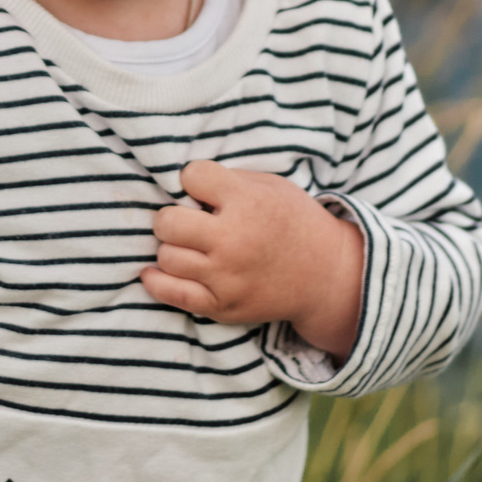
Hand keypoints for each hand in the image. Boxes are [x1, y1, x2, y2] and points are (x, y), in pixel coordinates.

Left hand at [141, 160, 364, 358]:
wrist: (325, 275)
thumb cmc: (294, 222)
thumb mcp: (271, 186)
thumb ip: (229, 180)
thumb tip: (182, 182)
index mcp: (248, 203)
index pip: (191, 176)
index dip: (194, 180)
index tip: (204, 190)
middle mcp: (234, 240)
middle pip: (167, 221)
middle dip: (173, 216)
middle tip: (188, 221)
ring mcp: (226, 277)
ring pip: (166, 256)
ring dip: (173, 247)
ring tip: (189, 245)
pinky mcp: (222, 305)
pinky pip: (172, 293)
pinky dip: (156, 281)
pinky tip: (156, 271)